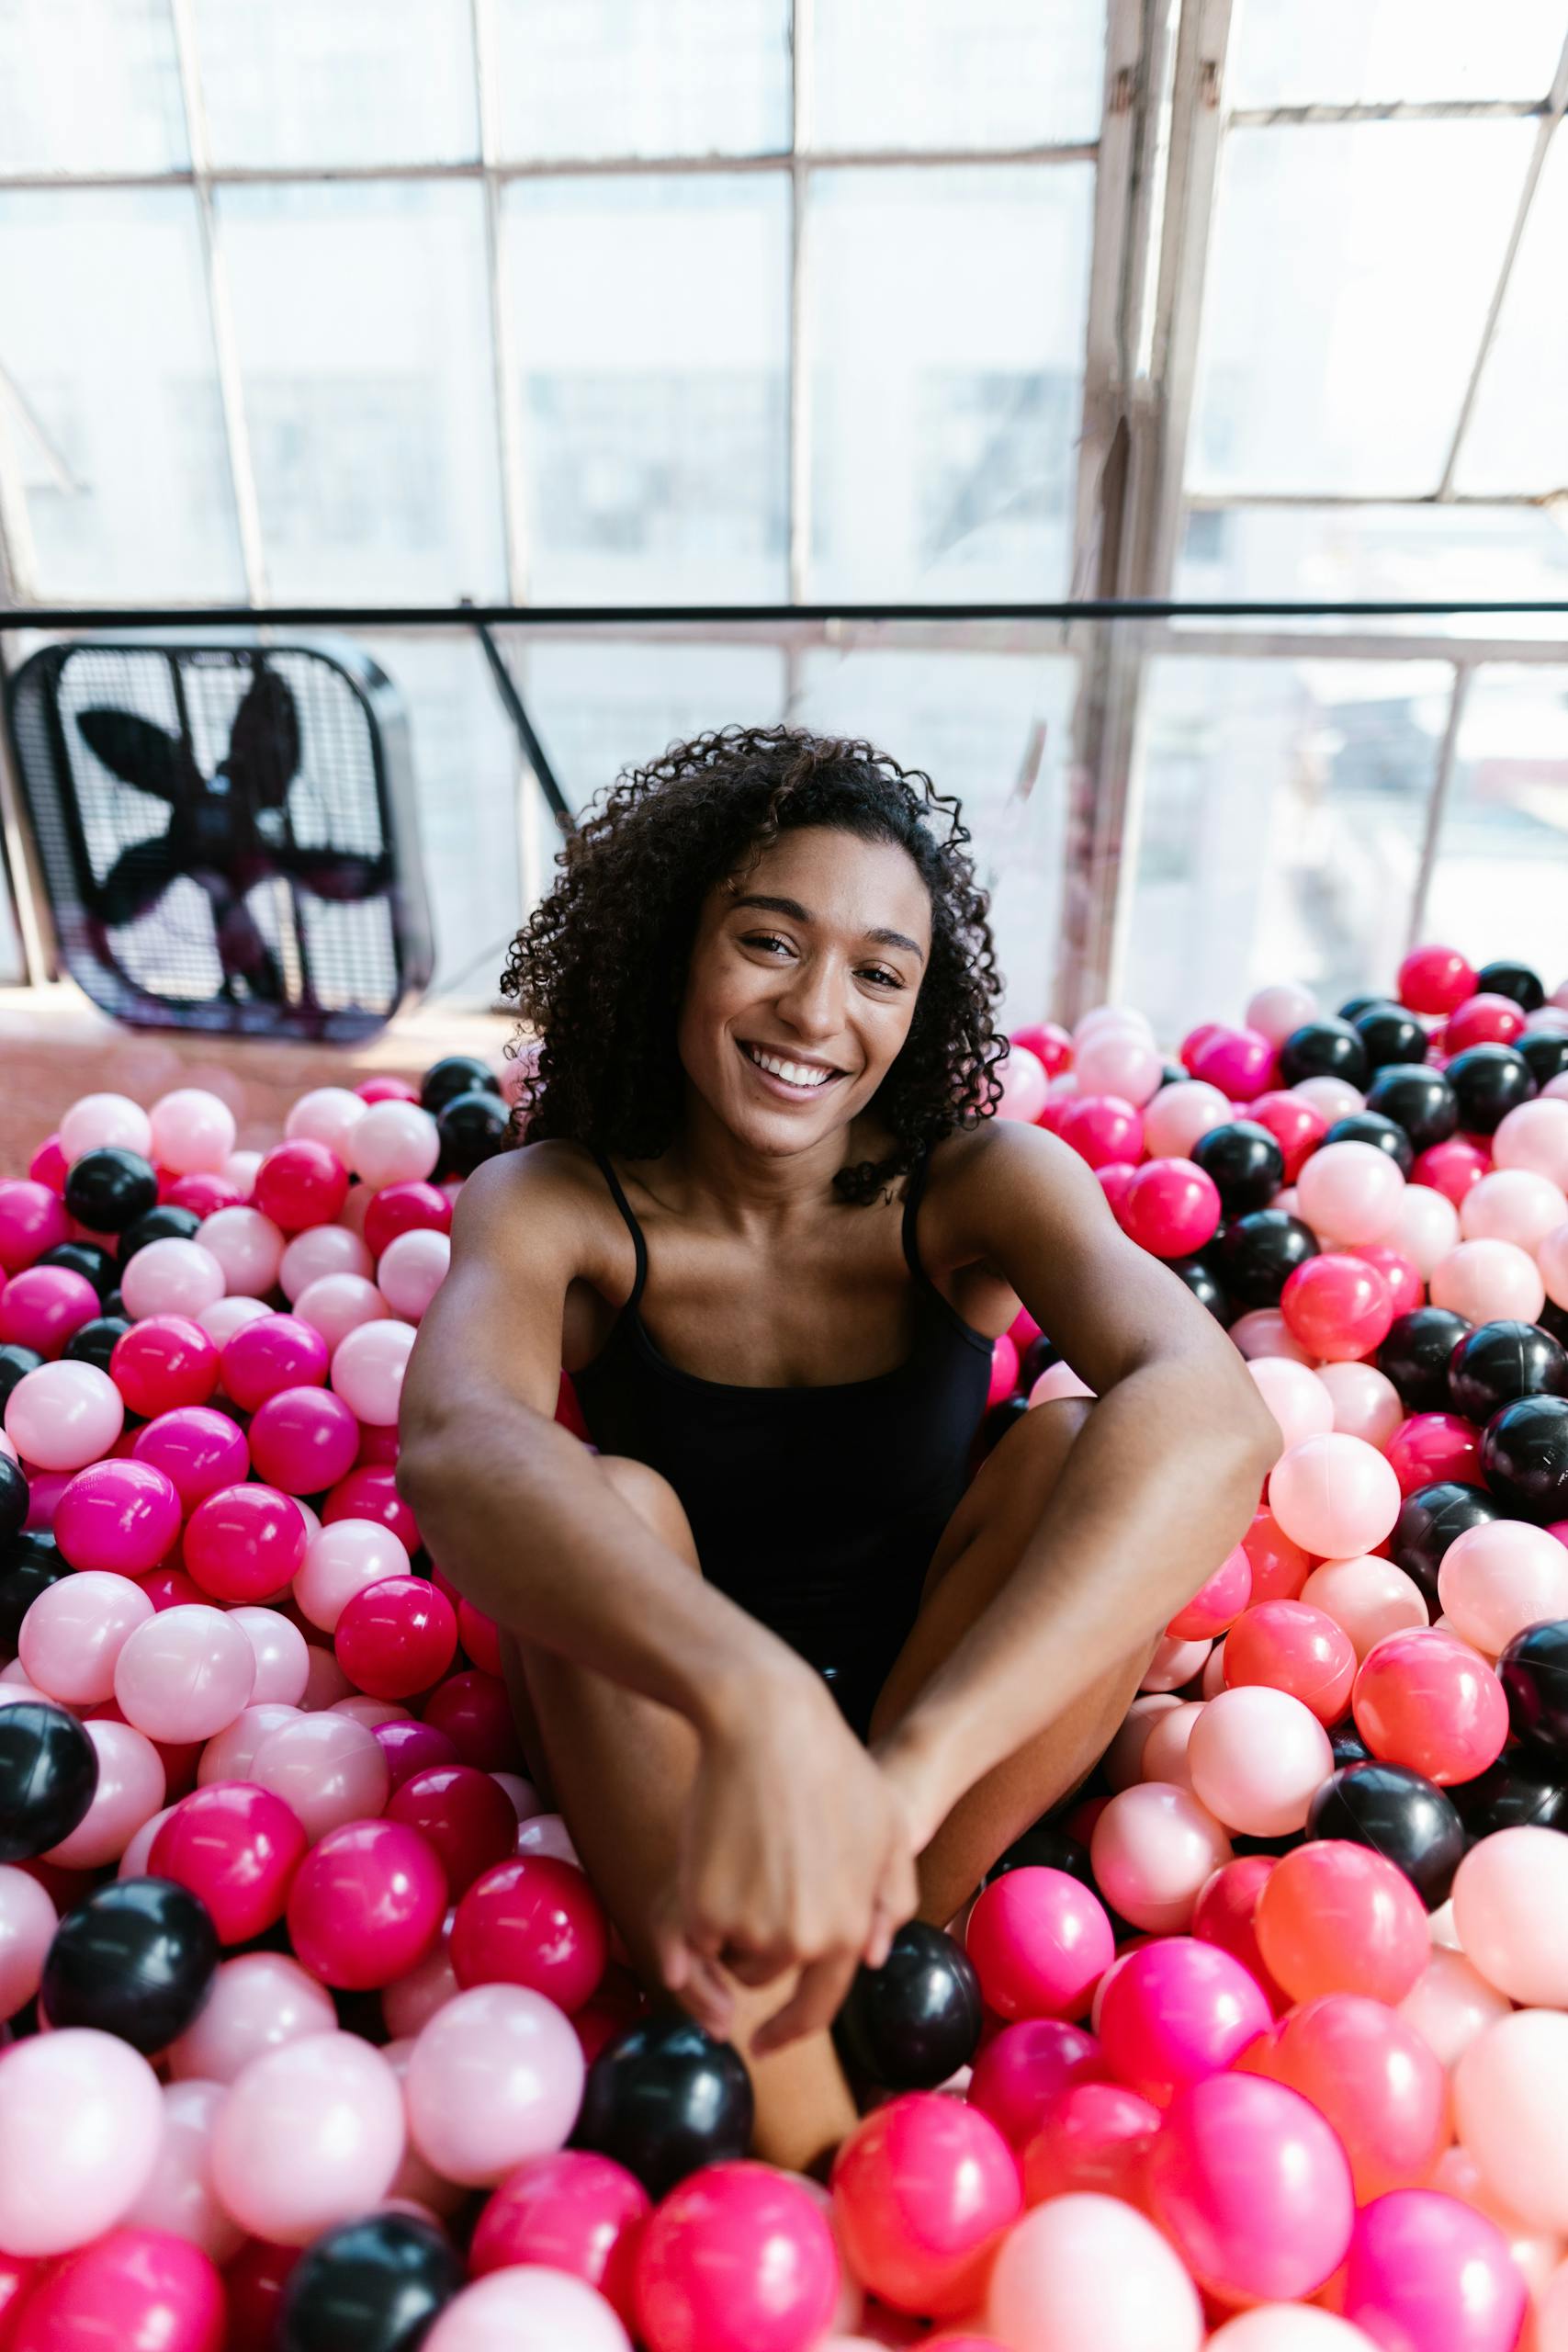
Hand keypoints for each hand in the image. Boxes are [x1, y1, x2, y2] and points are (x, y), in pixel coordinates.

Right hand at [650, 1662, 918, 2054]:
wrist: (767, 1723)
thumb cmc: (833, 1767)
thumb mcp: (889, 1828)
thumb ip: (892, 1898)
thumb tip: (872, 1956)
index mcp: (849, 1931)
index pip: (818, 2007)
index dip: (789, 2029)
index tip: (766, 2042)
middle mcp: (803, 1943)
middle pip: (766, 1975)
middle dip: (760, 1943)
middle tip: (760, 1878)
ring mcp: (750, 1928)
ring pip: (727, 1955)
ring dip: (729, 1924)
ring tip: (744, 1854)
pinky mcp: (702, 1908)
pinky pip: (692, 1934)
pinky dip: (695, 1907)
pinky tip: (714, 1853)